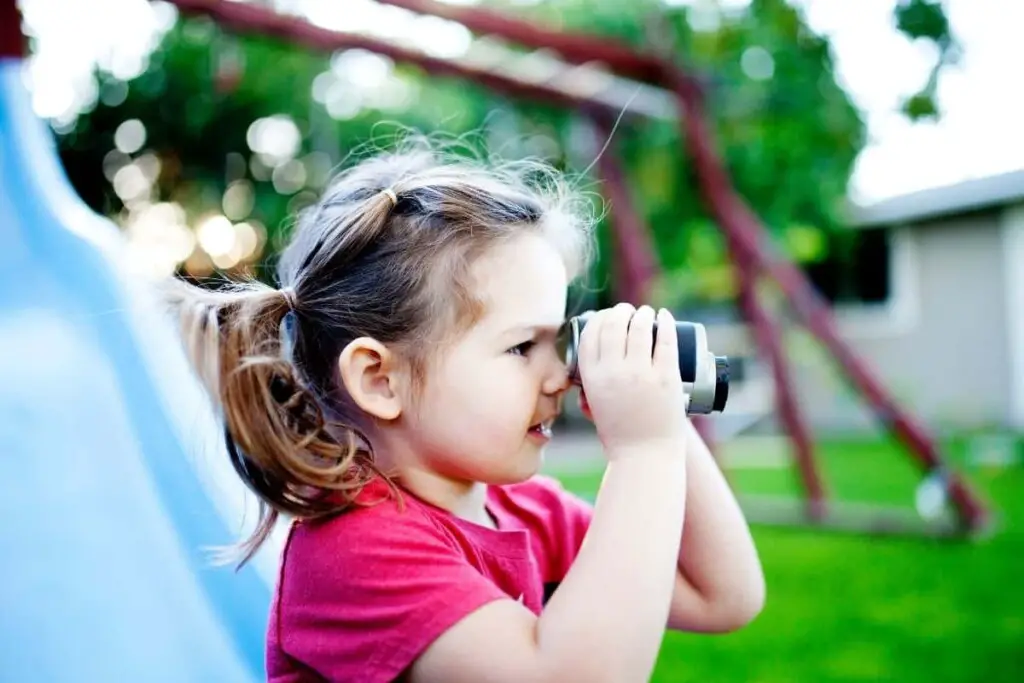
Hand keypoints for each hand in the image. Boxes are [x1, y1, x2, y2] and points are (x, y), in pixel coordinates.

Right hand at [575, 303, 688, 459]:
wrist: (645, 455)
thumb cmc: (619, 434)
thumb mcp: (594, 406)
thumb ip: (591, 384)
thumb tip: (597, 361)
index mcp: (592, 378)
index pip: (590, 335)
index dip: (599, 319)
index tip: (607, 316)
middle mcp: (614, 372)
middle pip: (614, 325)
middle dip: (620, 312)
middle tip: (628, 311)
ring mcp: (641, 373)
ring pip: (640, 328)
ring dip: (642, 314)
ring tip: (646, 313)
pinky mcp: (666, 376)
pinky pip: (666, 340)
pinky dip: (666, 324)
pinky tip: (665, 316)